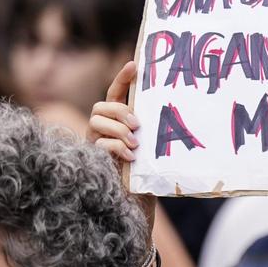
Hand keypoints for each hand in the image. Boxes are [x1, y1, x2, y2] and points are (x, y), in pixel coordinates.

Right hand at [88, 62, 156, 226]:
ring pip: (96, 122)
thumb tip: (173, 108)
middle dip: (118, 112)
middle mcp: (103, 129)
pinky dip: (116, 147)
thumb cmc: (147, 173)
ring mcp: (96, 143)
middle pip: (101, 106)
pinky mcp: (93, 158)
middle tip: (137, 126)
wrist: (138, 202)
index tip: (134, 64)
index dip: (122, 78)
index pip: (116, 93)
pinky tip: (130, 156)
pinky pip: (99, 143)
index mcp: (118, 121)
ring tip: (135, 144)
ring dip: (118, 130)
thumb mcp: (152, 146)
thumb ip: (152, 128)